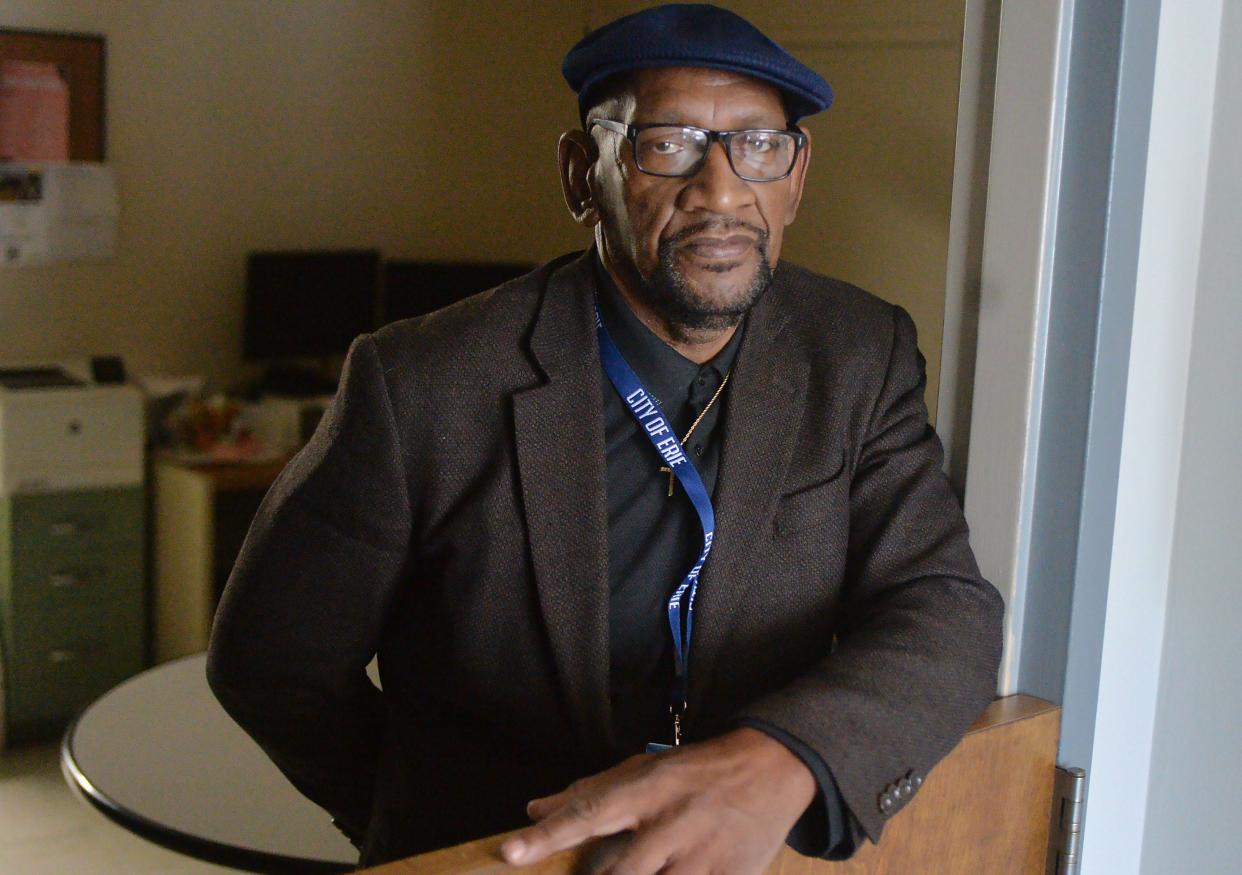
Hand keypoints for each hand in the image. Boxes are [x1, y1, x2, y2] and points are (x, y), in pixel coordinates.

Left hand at [500, 728, 816, 873]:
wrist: (773, 767)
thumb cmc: (697, 771)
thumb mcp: (645, 769)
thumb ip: (588, 791)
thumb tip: (533, 809)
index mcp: (646, 790)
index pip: (587, 812)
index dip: (548, 836)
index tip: (510, 853)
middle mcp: (672, 822)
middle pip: (622, 874)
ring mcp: (704, 854)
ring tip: (642, 874)